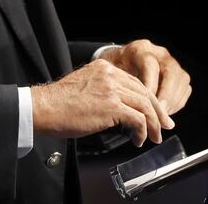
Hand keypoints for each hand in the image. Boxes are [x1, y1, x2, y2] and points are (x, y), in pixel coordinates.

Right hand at [31, 58, 174, 147]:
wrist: (43, 108)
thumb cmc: (58, 103)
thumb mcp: (84, 87)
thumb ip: (103, 91)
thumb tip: (119, 110)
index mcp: (104, 68)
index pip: (135, 82)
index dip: (148, 99)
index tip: (155, 112)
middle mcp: (110, 75)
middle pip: (144, 92)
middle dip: (157, 111)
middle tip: (164, 125)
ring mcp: (112, 89)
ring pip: (144, 105)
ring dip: (153, 124)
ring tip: (154, 137)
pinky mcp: (111, 106)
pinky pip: (137, 119)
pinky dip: (142, 131)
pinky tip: (138, 140)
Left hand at [97, 39, 191, 116]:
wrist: (120, 65)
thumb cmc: (114, 72)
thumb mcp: (111, 74)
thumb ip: (118, 86)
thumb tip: (124, 107)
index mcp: (140, 49)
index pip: (150, 64)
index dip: (150, 85)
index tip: (145, 103)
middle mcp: (159, 53)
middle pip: (171, 72)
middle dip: (166, 96)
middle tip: (158, 114)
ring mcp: (171, 63)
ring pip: (181, 80)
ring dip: (173, 101)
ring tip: (160, 116)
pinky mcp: (178, 74)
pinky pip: (185, 88)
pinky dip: (177, 103)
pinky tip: (165, 112)